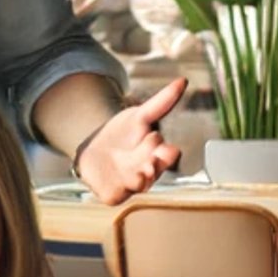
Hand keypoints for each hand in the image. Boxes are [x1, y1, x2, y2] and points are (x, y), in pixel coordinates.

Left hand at [74, 77, 184, 204]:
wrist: (95, 148)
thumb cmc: (124, 133)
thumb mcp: (139, 116)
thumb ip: (160, 102)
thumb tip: (182, 81)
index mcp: (159, 154)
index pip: (168, 155)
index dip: (166, 153)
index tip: (164, 147)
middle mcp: (148, 172)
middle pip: (153, 169)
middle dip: (151, 163)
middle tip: (149, 160)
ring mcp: (131, 184)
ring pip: (138, 185)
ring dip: (139, 180)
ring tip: (139, 174)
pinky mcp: (113, 194)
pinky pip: (114, 196)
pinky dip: (114, 191)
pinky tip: (112, 184)